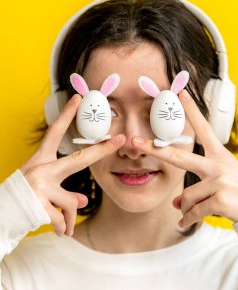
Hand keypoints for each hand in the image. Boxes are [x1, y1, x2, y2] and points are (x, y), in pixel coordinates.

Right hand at [20, 94, 124, 236]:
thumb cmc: (22, 197)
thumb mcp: (42, 188)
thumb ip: (63, 190)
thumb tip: (84, 200)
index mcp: (41, 160)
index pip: (55, 132)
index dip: (66, 115)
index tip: (78, 98)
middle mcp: (40, 168)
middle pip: (79, 159)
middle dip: (102, 150)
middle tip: (121, 139)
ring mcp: (39, 185)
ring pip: (71, 202)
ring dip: (69, 219)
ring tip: (65, 228)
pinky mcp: (37, 203)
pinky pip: (62, 219)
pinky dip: (62, 228)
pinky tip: (58, 232)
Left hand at [132, 89, 237, 227]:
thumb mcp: (220, 181)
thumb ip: (197, 187)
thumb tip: (175, 203)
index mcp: (219, 154)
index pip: (203, 129)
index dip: (191, 111)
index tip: (180, 94)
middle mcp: (218, 164)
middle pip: (178, 156)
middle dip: (154, 149)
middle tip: (134, 142)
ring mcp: (219, 181)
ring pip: (185, 196)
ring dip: (186, 208)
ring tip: (192, 212)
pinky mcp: (220, 199)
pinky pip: (192, 211)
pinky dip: (187, 220)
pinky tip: (184, 224)